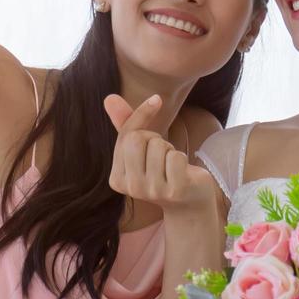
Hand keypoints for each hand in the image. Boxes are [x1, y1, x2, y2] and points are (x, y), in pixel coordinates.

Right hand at [105, 94, 218, 213]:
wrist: (189, 202)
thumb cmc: (162, 170)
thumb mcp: (141, 148)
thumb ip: (125, 124)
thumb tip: (109, 97)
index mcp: (116, 179)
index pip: (126, 135)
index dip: (141, 115)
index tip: (156, 100)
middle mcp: (131, 188)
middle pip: (138, 139)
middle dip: (155, 138)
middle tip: (161, 153)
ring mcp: (152, 192)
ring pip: (158, 146)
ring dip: (169, 150)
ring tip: (170, 165)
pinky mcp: (174, 191)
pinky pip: (175, 157)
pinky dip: (182, 158)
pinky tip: (181, 172)